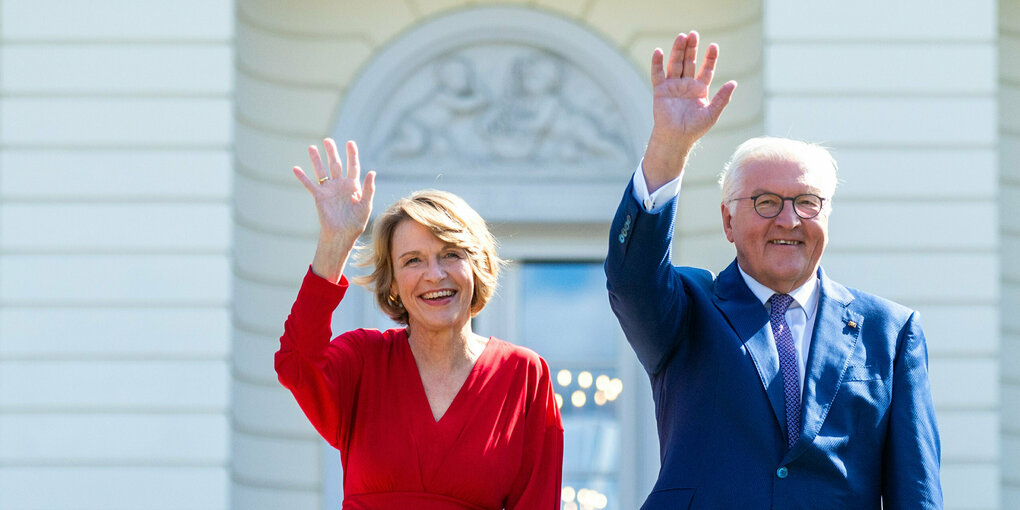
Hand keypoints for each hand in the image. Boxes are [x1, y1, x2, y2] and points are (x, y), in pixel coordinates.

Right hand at [293, 138, 375, 281]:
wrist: (342, 235)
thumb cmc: (356, 223)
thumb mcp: (366, 205)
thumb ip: (369, 189)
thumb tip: (372, 172)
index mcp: (353, 186)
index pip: (353, 166)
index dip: (352, 154)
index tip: (350, 143)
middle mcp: (340, 185)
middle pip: (335, 164)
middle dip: (332, 152)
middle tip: (327, 140)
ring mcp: (329, 190)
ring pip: (322, 171)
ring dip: (316, 159)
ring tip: (312, 147)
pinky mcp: (319, 197)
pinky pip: (310, 184)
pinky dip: (303, 177)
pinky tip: (295, 168)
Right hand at [643, 31, 736, 190]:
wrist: (676, 139)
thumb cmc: (695, 129)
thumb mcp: (712, 113)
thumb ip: (722, 98)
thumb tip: (734, 83)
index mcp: (700, 89)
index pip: (706, 69)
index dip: (710, 58)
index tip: (714, 46)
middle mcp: (686, 85)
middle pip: (689, 62)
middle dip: (692, 48)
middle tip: (694, 34)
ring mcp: (673, 86)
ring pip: (675, 64)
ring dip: (677, 51)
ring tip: (681, 37)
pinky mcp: (660, 90)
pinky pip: (657, 74)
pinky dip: (657, 63)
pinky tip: (658, 51)